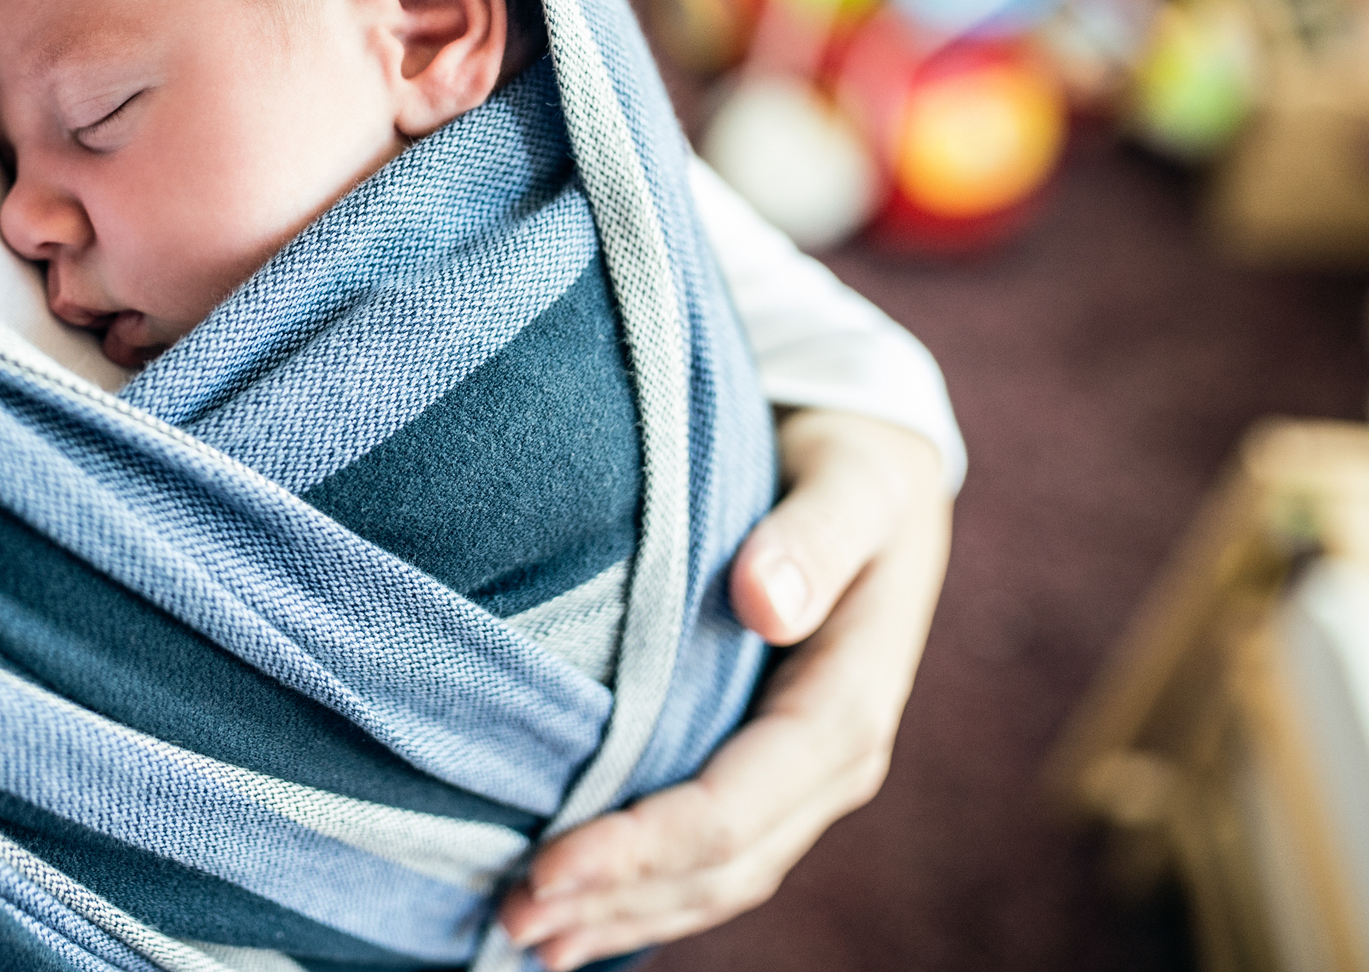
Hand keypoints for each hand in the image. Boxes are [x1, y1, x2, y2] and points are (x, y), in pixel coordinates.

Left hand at [497, 410, 950, 967]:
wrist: (883, 475)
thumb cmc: (856, 469)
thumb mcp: (851, 484)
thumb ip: (811, 539)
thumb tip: (766, 601)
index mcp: (849, 708)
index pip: (735, 807)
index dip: (643, 845)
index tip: (549, 864)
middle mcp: (832, 763)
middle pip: (720, 863)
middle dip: (618, 898)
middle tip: (511, 917)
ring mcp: (803, 778)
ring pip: (716, 879)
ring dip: (626, 914)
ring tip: (526, 938)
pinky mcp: (771, 770)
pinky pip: (714, 856)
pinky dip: (649, 893)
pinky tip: (582, 915)